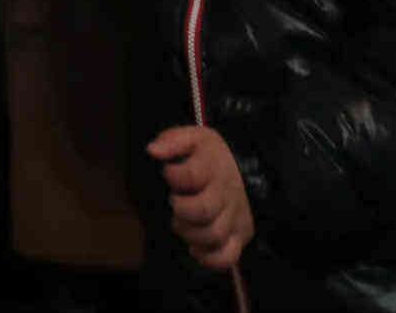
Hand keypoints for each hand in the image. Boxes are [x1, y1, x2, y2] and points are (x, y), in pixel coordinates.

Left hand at [148, 123, 253, 271]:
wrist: (242, 169)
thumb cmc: (208, 157)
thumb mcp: (191, 138)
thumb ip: (171, 141)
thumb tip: (153, 150)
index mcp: (212, 167)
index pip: (191, 175)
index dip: (173, 176)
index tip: (168, 174)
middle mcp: (226, 193)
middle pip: (203, 210)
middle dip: (182, 210)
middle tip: (175, 203)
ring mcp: (234, 216)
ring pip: (213, 235)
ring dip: (190, 234)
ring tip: (182, 224)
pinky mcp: (239, 236)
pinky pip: (228, 256)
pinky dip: (209, 258)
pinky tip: (196, 248)